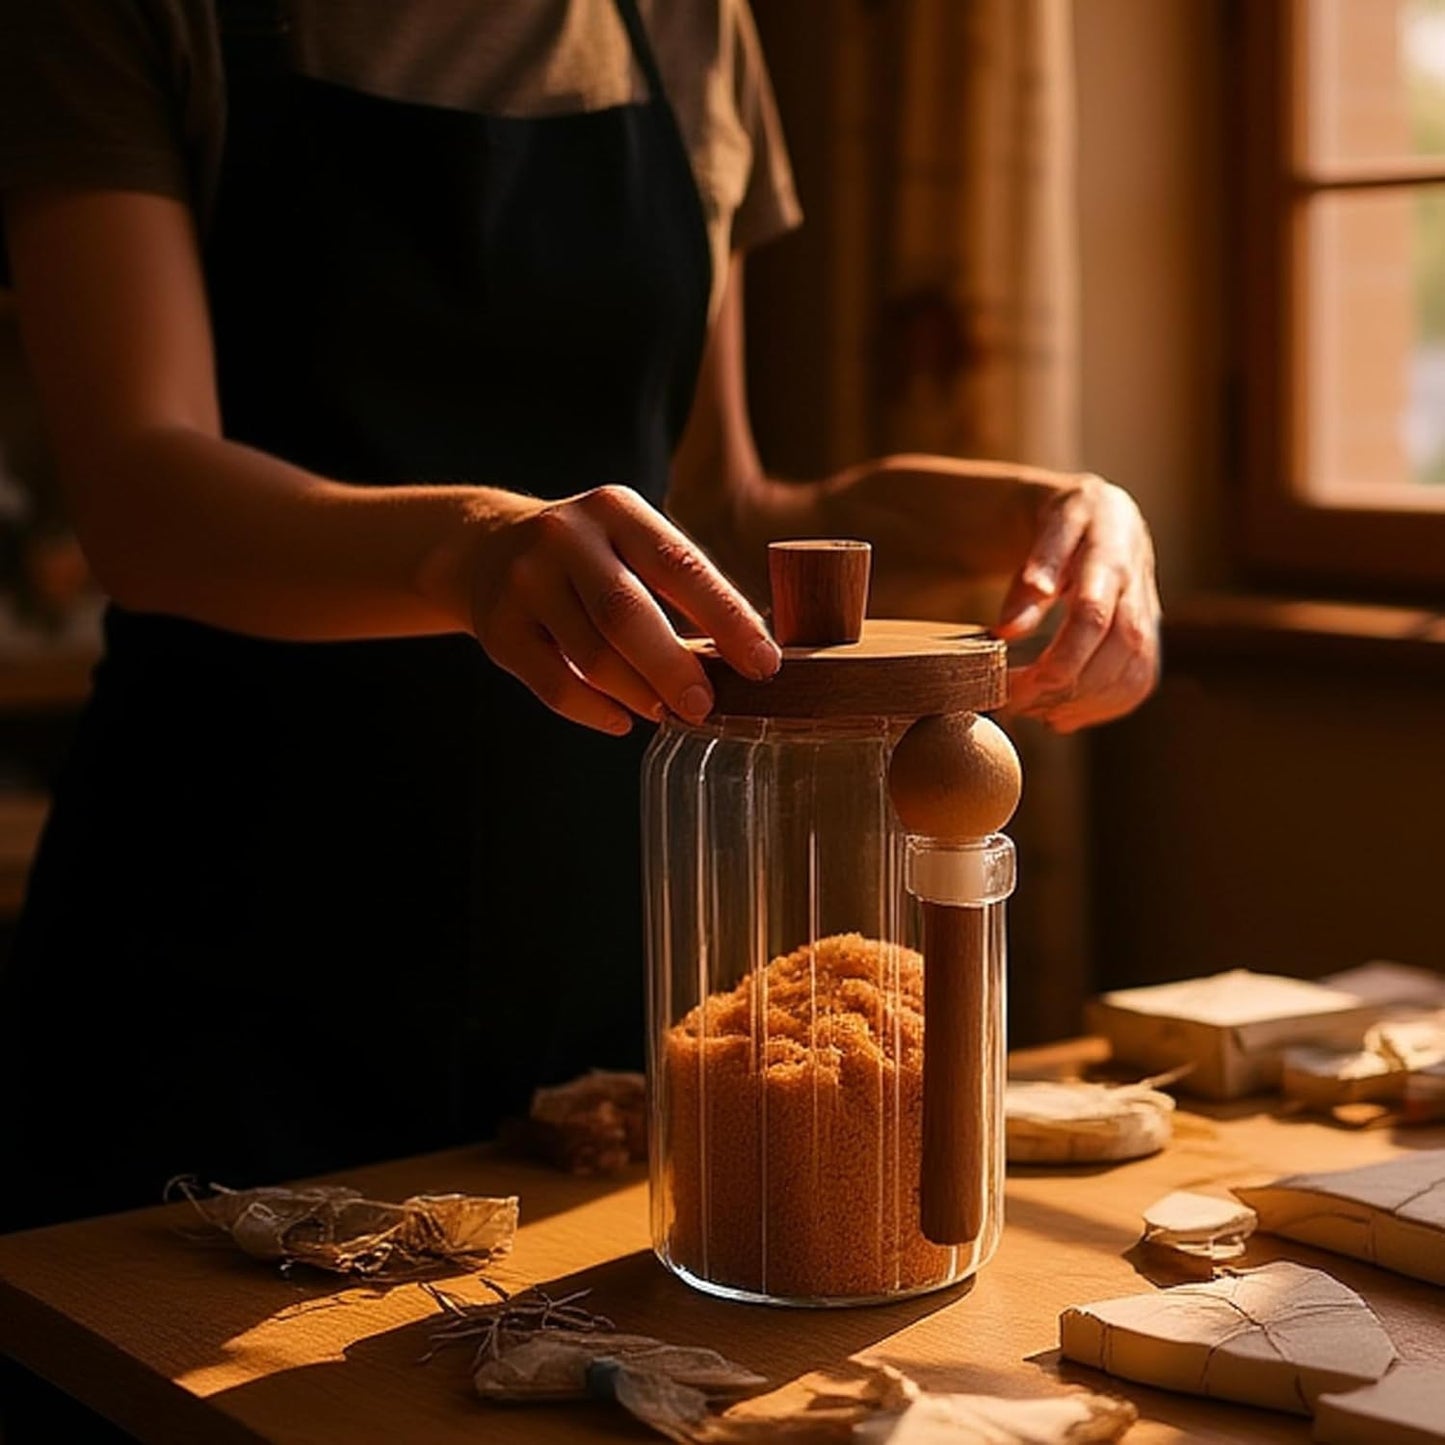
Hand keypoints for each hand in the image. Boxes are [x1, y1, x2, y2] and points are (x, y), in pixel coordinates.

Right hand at [462, 485, 780, 735]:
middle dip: (674, 668)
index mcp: (617, 510)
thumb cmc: (591, 559)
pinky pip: (555, 685)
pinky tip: (622, 720)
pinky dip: (596, 712)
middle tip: (706, 707)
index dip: (727, 618)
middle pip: (627, 613)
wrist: (486, 546)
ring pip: (591, 657)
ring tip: (666, 712)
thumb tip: (750, 658)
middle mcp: (565, 537)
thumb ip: (684, 589)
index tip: (763, 664)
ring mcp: (524, 582)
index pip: (681, 565)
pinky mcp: (498, 628)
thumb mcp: (633, 544)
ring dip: (638, 695)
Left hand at [994, 474, 1159, 732]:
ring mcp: (1150, 609)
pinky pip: (1141, 680)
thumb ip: (1031, 574)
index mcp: (1111, 547)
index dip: (1058, 659)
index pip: (1093, 616)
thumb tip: (1010, 629)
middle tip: (1017, 703)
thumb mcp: (1043, 528)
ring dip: (1086, 703)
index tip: (1015, 685)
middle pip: (1119, 649)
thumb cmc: (1064, 518)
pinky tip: (1065, 714)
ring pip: (1135, 672)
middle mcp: (1138, 581)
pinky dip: (1105, 707)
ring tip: (1037, 712)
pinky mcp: (1151, 632)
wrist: (1104, 512)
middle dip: (1067, 686)